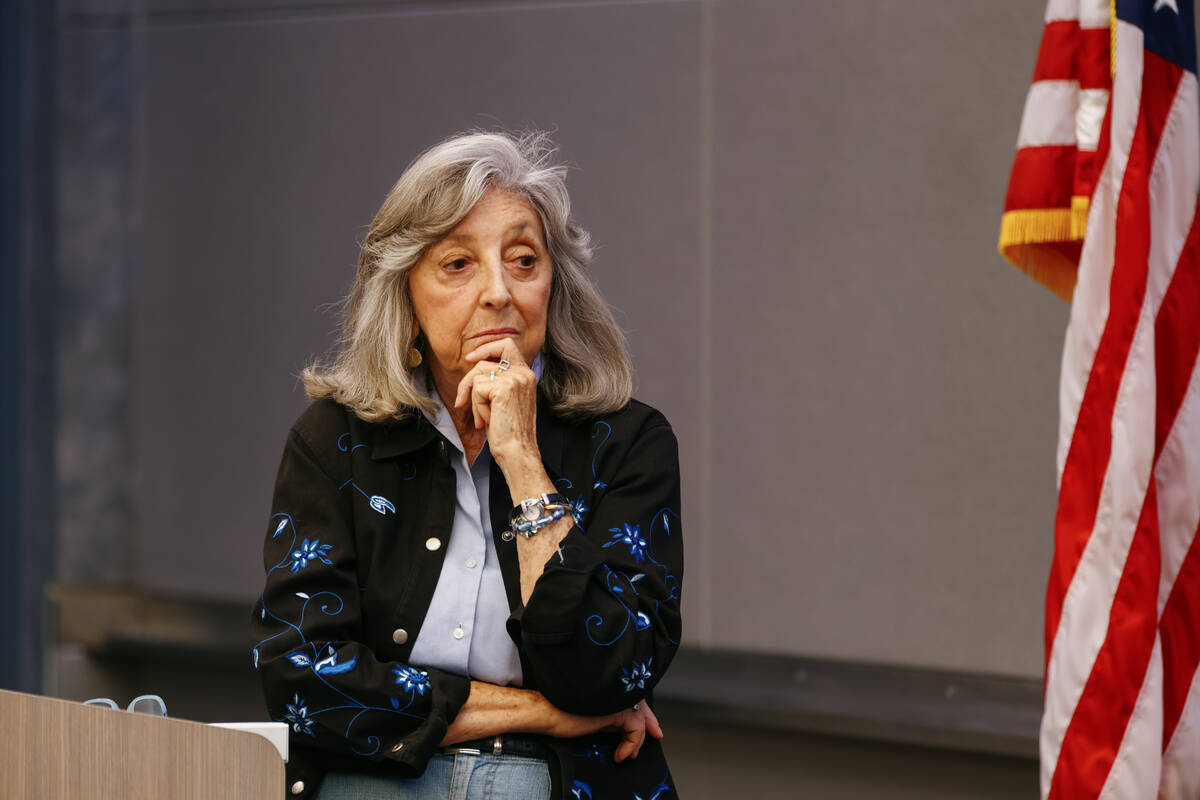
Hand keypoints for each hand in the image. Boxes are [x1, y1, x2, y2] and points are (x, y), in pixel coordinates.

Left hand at [454, 338, 539, 469]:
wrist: (517, 451)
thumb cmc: (510, 431)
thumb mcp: (505, 400)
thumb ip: (497, 381)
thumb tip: (474, 370)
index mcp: (527, 374)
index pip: (506, 345)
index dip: (486, 348)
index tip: (471, 359)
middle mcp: (523, 373)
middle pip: (483, 362)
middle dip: (467, 381)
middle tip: (462, 401)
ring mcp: (515, 379)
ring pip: (477, 375)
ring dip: (474, 399)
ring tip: (484, 418)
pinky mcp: (504, 388)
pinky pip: (477, 388)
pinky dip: (476, 406)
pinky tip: (487, 420)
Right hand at [544, 701, 663, 762]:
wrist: (546, 713)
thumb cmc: (560, 715)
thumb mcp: (590, 717)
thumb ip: (607, 718)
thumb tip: (620, 731)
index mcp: (607, 691)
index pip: (633, 699)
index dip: (644, 713)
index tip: (651, 728)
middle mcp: (613, 692)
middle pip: (640, 705)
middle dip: (649, 723)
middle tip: (656, 735)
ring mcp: (614, 699)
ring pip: (639, 718)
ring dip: (638, 740)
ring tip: (629, 754)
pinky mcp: (614, 710)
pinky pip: (634, 728)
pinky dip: (631, 744)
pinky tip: (621, 754)